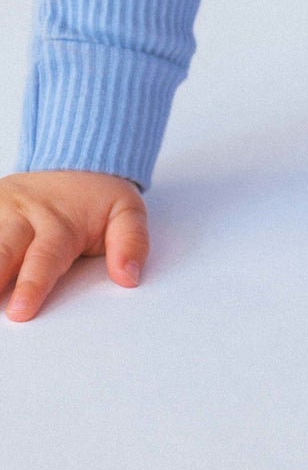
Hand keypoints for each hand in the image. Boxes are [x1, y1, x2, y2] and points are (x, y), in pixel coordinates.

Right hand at [0, 171, 148, 321]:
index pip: (44, 258)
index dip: (31, 284)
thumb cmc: (96, 197)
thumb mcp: (126, 211)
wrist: (74, 158)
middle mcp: (21, 217)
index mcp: (58, 223)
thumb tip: (129, 275)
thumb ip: (131, 242)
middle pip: (0, 251)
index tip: (21, 311)